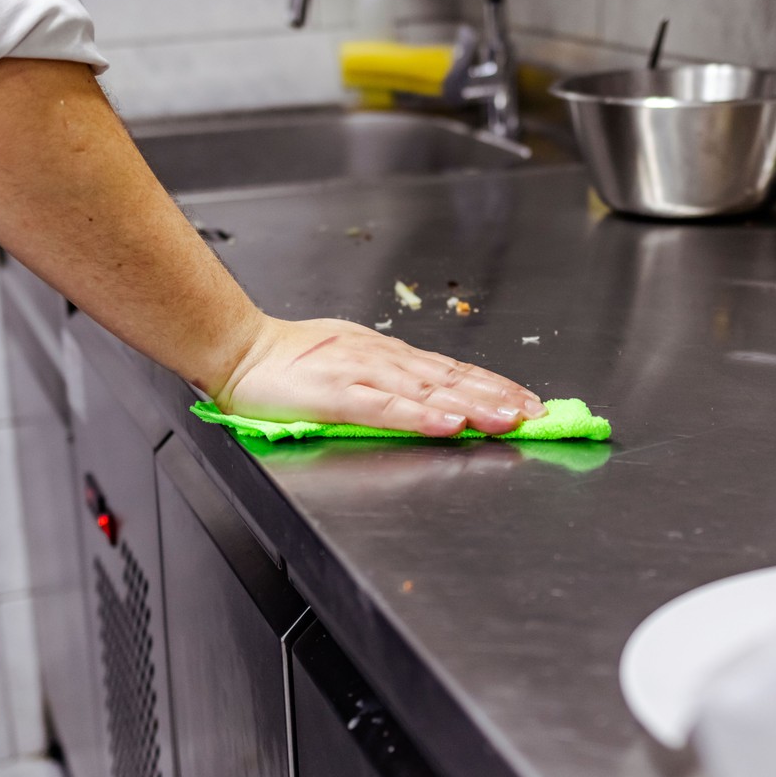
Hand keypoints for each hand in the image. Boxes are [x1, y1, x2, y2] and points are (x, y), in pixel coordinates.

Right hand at [215, 318, 544, 436]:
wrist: (239, 351)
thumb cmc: (290, 362)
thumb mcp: (351, 360)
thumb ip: (389, 379)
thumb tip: (432, 396)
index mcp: (388, 354)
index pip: (453, 370)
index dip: (494, 384)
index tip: (528, 400)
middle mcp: (383, 359)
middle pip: (451, 380)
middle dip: (497, 397)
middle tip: (535, 414)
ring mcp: (361, 374)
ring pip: (428, 392)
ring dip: (473, 406)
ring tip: (507, 420)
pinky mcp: (337, 394)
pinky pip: (387, 408)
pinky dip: (421, 417)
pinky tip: (449, 425)